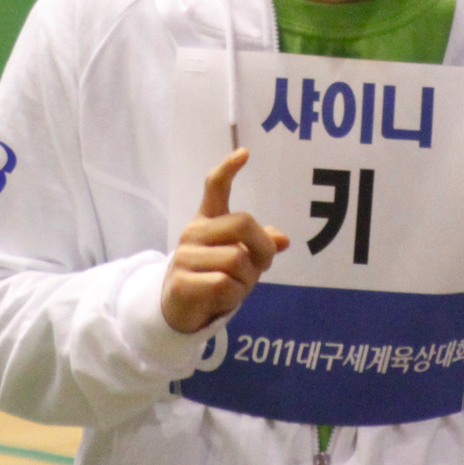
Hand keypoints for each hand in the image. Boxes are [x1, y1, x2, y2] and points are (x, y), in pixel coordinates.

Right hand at [161, 149, 289, 333]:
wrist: (180, 311)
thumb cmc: (214, 278)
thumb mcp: (241, 260)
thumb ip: (259, 246)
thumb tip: (283, 239)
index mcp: (208, 221)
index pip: (215, 186)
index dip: (229, 168)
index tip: (245, 153)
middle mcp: (194, 232)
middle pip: (243, 224)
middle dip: (263, 248)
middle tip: (262, 266)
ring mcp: (185, 256)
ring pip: (238, 260)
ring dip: (247, 281)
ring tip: (234, 287)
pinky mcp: (181, 282)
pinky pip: (225, 284)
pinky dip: (234, 296)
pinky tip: (222, 300)